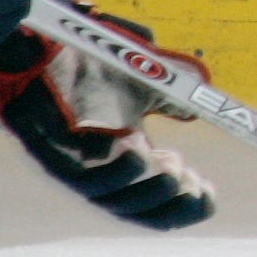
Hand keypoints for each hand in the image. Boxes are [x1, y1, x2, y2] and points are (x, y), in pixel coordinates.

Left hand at [0, 0, 215, 230]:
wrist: (45, 46)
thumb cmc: (89, 65)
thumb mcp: (143, 83)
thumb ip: (170, 98)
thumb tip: (197, 111)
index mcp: (126, 161)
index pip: (157, 203)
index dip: (185, 207)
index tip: (211, 192)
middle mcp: (101, 171)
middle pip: (137, 211)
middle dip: (172, 205)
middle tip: (195, 182)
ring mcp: (74, 167)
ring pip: (111, 200)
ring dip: (148, 189)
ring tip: (174, 167)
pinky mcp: (50, 155)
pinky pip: (82, 178)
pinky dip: (115, 171)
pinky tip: (140, 150)